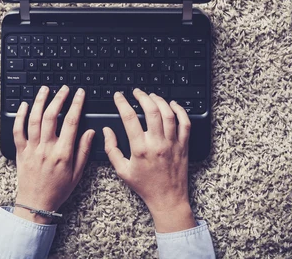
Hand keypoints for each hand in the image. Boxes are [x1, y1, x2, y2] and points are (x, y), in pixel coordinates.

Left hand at [13, 85, 94, 223]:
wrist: (35, 204)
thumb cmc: (58, 190)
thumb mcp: (77, 173)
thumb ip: (84, 151)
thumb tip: (91, 132)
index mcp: (63, 153)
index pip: (71, 122)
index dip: (76, 104)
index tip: (80, 94)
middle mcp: (46, 149)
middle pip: (51, 116)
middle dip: (59, 98)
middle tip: (64, 88)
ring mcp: (31, 149)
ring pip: (34, 119)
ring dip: (40, 101)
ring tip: (45, 89)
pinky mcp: (20, 151)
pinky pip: (17, 130)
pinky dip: (20, 116)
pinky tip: (25, 105)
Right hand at [103, 89, 196, 232]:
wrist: (168, 198)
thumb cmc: (145, 186)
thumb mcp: (122, 170)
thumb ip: (112, 149)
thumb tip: (106, 131)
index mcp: (140, 149)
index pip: (129, 118)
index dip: (122, 103)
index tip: (119, 96)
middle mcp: (157, 143)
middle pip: (151, 111)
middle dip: (142, 96)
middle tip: (136, 92)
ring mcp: (173, 143)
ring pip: (168, 114)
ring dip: (159, 101)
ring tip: (151, 96)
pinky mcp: (184, 145)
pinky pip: (185, 123)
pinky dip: (180, 110)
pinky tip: (172, 105)